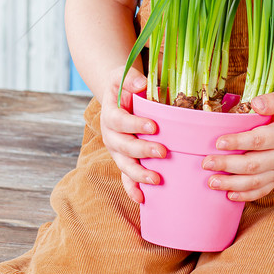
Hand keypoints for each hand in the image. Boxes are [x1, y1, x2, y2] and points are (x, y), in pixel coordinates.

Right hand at [99, 66, 166, 203]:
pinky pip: (125, 177)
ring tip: (156, 179)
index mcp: (110, 114)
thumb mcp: (123, 75)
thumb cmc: (124, 85)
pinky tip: (142, 199)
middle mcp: (111, 135)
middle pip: (124, 146)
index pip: (120, 121)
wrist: (116, 96)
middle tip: (163, 152)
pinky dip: (132, 189)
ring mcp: (116, 151)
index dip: (135, 124)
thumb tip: (142, 84)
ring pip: (124, 165)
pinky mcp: (123, 160)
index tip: (154, 126)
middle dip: (143, 151)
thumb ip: (131, 78)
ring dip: (139, 174)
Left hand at [201, 88, 273, 201]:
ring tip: (212, 182)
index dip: (239, 142)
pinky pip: (262, 191)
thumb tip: (256, 104)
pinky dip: (246, 195)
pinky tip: (229, 195)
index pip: (259, 140)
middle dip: (228, 165)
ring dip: (232, 184)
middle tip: (206, 163)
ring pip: (255, 182)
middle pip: (253, 165)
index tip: (219, 142)